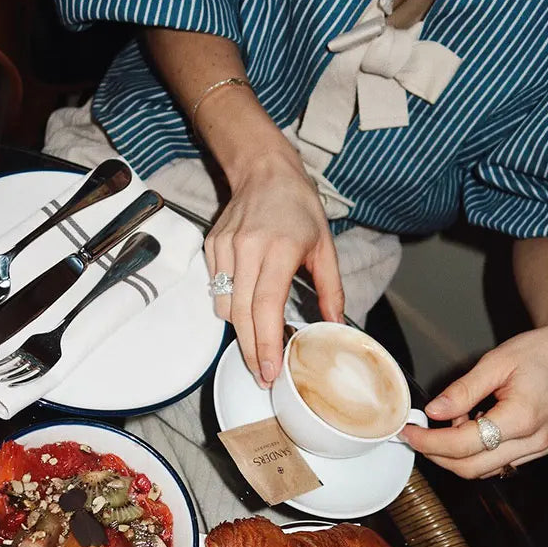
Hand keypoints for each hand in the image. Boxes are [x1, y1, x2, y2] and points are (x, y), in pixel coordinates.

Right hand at [205, 151, 344, 387]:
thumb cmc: (299, 207)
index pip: (266, 306)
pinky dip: (231, 304)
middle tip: (261, 375)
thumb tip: (336, 325)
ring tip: (258, 341)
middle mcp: (247, 249)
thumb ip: (330, 289)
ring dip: (240, 329)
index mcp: (279, 249)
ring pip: (224, 305)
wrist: (264, 172)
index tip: (268, 370)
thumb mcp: (325, 246)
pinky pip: (217, 288)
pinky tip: (248, 305)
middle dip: (250, 350)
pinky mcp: (211, 246)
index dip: (265, 342)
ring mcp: (225, 247)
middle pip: (241, 314)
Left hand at [400, 305, 547, 477]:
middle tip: (415, 434)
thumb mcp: (496, 362)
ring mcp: (538, 449)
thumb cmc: (542, 351)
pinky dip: (476, 450)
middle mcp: (533, 443)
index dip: (429, 441)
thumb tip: (434, 410)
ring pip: (485, 469)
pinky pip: (499, 461)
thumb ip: (463, 390)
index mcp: (521, 420)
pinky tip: (468, 423)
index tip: (408, 431)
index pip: (463, 445)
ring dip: (456, 453)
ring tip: (446, 420)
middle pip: (471, 468)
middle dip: (436, 454)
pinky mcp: (538, 447)